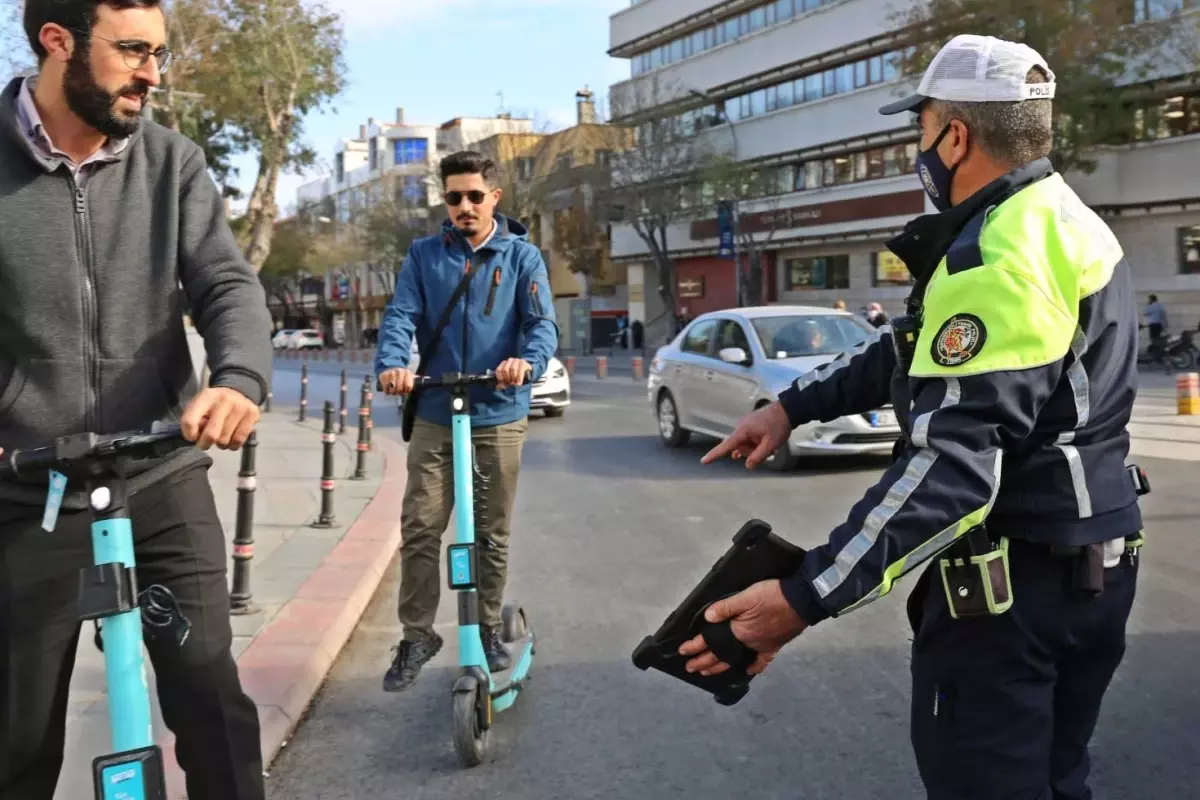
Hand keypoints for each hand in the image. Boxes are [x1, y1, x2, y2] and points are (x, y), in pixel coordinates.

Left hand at [180, 387, 259, 450]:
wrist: (238, 392)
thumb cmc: (214, 404)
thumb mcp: (199, 407)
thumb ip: (193, 420)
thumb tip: (197, 436)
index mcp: (206, 396)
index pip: (190, 421)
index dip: (189, 435)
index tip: (192, 437)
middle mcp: (224, 399)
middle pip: (211, 434)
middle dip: (205, 444)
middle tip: (205, 443)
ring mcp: (240, 406)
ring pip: (225, 440)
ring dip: (220, 444)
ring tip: (221, 435)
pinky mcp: (252, 414)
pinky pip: (239, 440)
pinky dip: (233, 445)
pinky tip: (231, 439)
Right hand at [378, 367, 415, 395]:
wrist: (391, 368)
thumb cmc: (403, 376)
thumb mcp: (411, 377)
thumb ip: (418, 380)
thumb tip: (428, 379)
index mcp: (407, 372)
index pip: (408, 386)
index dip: (407, 390)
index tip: (406, 391)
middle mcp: (399, 371)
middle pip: (400, 387)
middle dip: (400, 392)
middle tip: (399, 393)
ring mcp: (391, 372)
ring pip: (392, 387)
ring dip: (393, 392)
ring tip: (394, 392)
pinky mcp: (383, 375)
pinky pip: (385, 386)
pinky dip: (387, 391)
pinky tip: (388, 391)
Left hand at [495, 358, 531, 388]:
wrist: (528, 372)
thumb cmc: (516, 376)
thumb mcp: (509, 378)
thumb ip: (504, 381)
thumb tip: (500, 387)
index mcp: (504, 363)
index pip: (499, 370)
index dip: (500, 378)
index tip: (504, 383)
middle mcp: (510, 360)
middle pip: (505, 370)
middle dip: (507, 378)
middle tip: (510, 383)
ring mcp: (517, 360)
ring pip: (512, 369)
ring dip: (513, 378)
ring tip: (515, 383)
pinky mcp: (523, 363)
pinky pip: (520, 370)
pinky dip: (519, 378)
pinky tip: (519, 383)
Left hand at [678, 579, 806, 676]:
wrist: (802, 600)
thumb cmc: (773, 596)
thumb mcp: (746, 596)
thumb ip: (726, 608)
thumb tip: (707, 618)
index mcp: (739, 631)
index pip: (712, 642)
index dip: (695, 646)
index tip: (682, 651)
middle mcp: (748, 642)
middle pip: (721, 656)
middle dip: (704, 662)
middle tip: (690, 668)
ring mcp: (762, 645)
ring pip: (738, 660)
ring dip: (721, 667)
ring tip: (709, 672)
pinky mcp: (776, 645)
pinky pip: (762, 660)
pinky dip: (755, 667)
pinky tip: (749, 671)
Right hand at [701, 401, 792, 468]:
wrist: (787, 409)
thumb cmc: (779, 426)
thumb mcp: (771, 444)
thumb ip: (758, 456)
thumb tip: (747, 466)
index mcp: (743, 431)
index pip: (727, 445)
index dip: (715, 454)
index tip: (704, 461)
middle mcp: (741, 427)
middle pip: (739, 447)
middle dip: (751, 452)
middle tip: (769, 449)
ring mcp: (744, 425)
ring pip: (744, 444)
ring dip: (754, 447)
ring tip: (770, 444)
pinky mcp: (749, 425)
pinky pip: (746, 438)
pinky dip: (750, 445)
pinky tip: (751, 450)